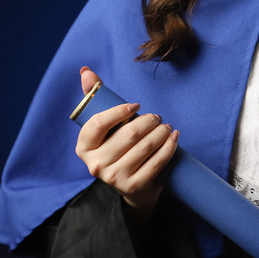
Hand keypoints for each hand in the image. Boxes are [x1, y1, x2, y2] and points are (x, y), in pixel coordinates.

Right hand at [74, 66, 178, 221]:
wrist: (132, 186)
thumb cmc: (116, 146)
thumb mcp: (104, 126)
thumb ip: (94, 97)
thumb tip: (85, 71)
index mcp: (84, 147)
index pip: (98, 123)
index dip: (119, 111)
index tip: (136, 105)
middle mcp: (96, 165)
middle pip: (128, 134)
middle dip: (148, 121)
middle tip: (157, 117)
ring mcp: (115, 178)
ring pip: (145, 146)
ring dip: (161, 132)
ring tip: (167, 126)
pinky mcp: (134, 186)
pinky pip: (157, 161)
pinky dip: (169, 146)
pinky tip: (174, 137)